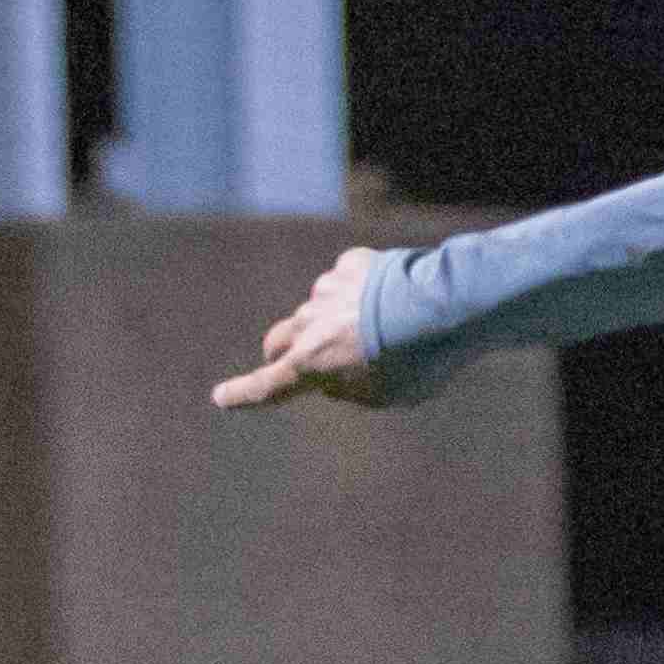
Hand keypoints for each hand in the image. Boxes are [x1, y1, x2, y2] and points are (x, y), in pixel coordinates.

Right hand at [212, 247, 400, 410]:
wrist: (442, 306)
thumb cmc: (417, 361)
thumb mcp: (384, 395)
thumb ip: (351, 389)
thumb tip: (336, 375)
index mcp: (310, 364)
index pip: (266, 385)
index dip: (243, 394)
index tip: (221, 397)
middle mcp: (307, 325)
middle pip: (278, 340)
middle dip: (285, 352)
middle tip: (308, 357)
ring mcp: (326, 290)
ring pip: (316, 309)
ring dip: (334, 319)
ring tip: (379, 326)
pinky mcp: (351, 265)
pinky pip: (346, 280)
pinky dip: (359, 290)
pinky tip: (389, 297)